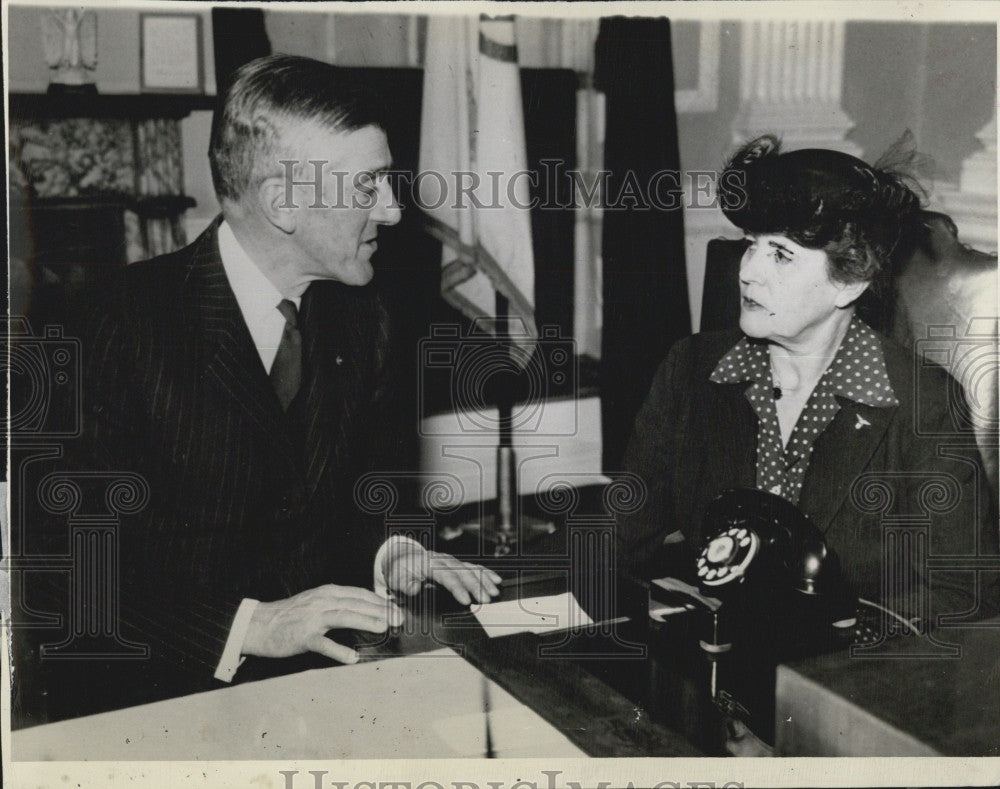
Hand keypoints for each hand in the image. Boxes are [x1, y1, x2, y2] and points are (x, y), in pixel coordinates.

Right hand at [242, 584, 403, 663]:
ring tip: (383, 626)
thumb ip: (338, 603)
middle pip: (356, 603)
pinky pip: (323, 644)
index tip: (396, 607)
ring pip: (343, 616)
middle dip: (380, 609)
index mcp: (327, 592)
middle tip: (399, 617)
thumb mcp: (316, 601)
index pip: (359, 594)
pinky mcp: (303, 636)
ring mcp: (312, 618)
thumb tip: (365, 609)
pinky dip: (339, 650)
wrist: (260, 624)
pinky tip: (352, 657)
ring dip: (365, 620)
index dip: (379, 600)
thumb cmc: (291, 615)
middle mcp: (322, 601)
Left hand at [384, 542, 501, 605]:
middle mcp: (443, 560)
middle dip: (476, 586)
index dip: (457, 588)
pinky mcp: (456, 564)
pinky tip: (496, 580)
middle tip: (486, 599)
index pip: (446, 576)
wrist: (402, 558)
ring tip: (494, 592)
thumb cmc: (400, 571)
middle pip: (463, 572)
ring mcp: (451, 561)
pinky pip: (473, 567)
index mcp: (429, 563)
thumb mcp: (397, 579)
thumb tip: (416, 588)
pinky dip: (486, 573)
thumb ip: (406, 585)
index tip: (466, 600)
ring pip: (471, 569)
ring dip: (484, 580)